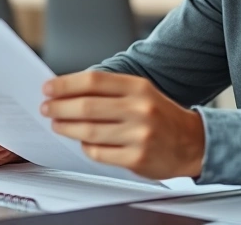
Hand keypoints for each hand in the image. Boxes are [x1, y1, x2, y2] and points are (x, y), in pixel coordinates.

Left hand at [41, 71, 204, 179]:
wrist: (194, 143)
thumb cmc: (161, 116)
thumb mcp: (142, 93)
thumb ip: (110, 90)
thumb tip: (69, 90)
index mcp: (139, 88)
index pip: (93, 81)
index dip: (66, 84)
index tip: (48, 88)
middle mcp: (140, 109)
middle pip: (87, 106)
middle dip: (59, 107)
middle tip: (47, 108)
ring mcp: (139, 135)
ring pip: (89, 131)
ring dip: (66, 127)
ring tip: (57, 124)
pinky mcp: (137, 158)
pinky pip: (99, 152)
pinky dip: (85, 147)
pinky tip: (82, 141)